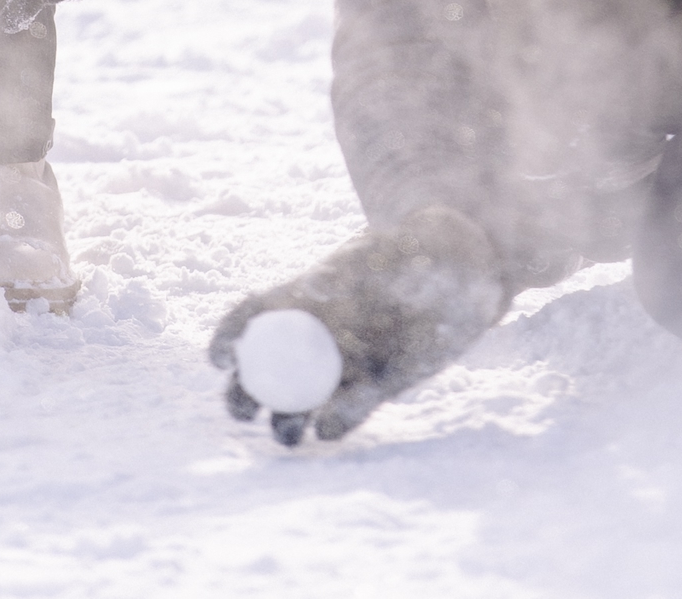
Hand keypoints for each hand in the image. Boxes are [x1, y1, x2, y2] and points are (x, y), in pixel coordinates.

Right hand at [208, 206, 508, 445]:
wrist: (462, 271)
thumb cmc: (411, 250)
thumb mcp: (380, 255)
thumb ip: (350, 271)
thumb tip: (314, 287)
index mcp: (303, 299)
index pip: (251, 317)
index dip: (227, 336)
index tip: (220, 360)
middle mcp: (316, 337)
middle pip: (264, 371)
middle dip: (243, 395)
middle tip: (244, 409)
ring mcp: (343, 364)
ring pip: (297, 401)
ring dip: (283, 422)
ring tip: (288, 431)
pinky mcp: (376, 388)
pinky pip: (344, 414)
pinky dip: (332, 425)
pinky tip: (328, 426)